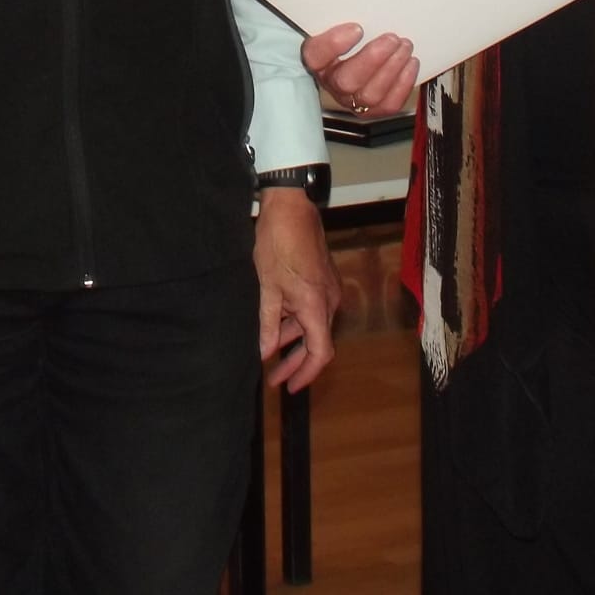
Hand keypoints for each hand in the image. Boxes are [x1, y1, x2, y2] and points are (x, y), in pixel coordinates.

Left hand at [253, 190, 340, 392]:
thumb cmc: (278, 244)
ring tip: (271, 356)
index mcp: (317, 307)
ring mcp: (328, 289)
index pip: (320, 354)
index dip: (306, 374)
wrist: (292, 207)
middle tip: (275, 379)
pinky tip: (278, 327)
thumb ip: (268, 323)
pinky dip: (297, 323)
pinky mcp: (324, 279)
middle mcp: (329, 302)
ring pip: (314, 326)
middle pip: (317, 343)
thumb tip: (265, 352)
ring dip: (294, 342)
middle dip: (296, 363)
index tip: (290, 388)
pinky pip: (313, 310)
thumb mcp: (266, 287)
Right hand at [300, 22, 417, 114]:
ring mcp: (352, 99)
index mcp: (317, 59)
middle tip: (391, 38)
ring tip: (405, 47)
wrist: (355, 58)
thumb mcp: (340, 22)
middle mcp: (331, 82)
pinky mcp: (372, 109)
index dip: (333, 44)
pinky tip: (411, 63)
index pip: (315, 56)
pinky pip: (388, 104)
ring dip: (392, 69)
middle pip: (346, 81)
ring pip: (370, 95)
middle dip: (373, 59)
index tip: (356, 28)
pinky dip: (403, 84)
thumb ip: (345, 13)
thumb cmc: (348, 37)